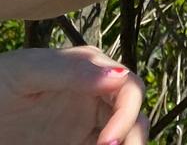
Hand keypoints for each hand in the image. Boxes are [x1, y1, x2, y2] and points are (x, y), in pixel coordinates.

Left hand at [0, 46, 147, 144]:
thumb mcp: (30, 72)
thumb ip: (73, 71)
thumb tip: (118, 75)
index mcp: (91, 70)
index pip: (128, 89)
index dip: (126, 115)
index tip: (108, 142)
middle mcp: (95, 96)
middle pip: (133, 116)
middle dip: (133, 138)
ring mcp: (85, 124)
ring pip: (124, 136)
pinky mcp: (75, 143)